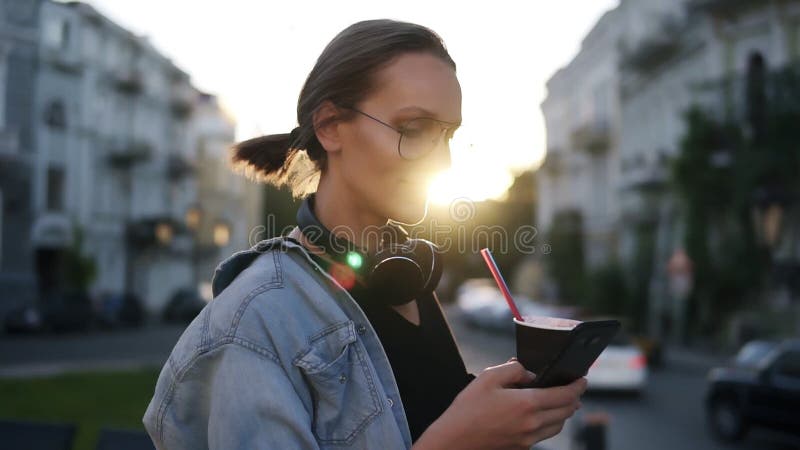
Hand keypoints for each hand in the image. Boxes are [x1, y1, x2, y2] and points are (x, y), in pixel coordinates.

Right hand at [414, 360, 586, 449]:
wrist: (454, 441)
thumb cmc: (468, 409)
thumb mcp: (488, 378)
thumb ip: (513, 370)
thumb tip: (530, 372)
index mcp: (526, 404)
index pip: (564, 395)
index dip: (577, 386)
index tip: (582, 379)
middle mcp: (532, 424)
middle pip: (566, 412)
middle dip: (574, 398)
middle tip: (575, 389)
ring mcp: (528, 439)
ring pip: (558, 426)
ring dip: (564, 413)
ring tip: (562, 402)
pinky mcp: (521, 448)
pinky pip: (544, 435)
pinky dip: (550, 424)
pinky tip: (542, 416)